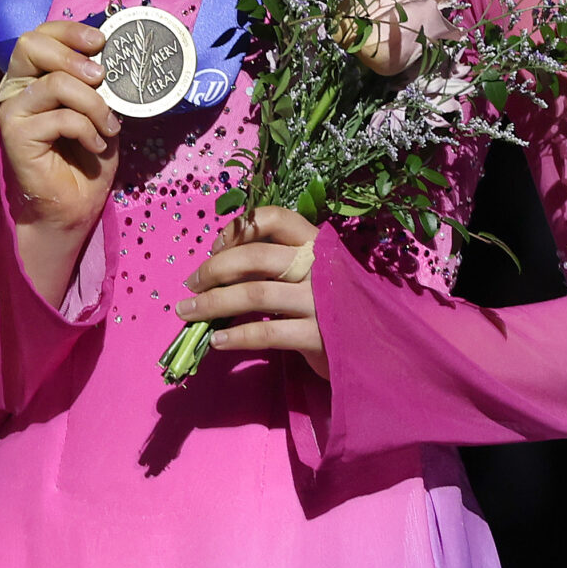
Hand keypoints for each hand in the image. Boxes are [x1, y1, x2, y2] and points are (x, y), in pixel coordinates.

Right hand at [0, 18, 118, 236]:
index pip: (41, 35)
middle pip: (31, 44)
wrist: (73, 205)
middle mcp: (16, 88)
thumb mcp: (98, 111)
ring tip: (109, 126)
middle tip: (101, 78)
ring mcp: (12, 110)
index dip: (70, 31)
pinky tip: (96, 146)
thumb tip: (111, 60)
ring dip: (93, 104)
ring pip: (55, 83)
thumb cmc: (85, 157)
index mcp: (33, 76)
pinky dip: (88, 130)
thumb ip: (96, 84)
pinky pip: (61, 118)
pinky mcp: (15, 134)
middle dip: (73, 56)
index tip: (101, 42)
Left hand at [175, 206, 329, 378]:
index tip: (216, 247)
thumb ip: (277, 262)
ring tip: (188, 312)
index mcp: (317, 245)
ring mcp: (321, 302)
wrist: (378, 349)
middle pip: (255, 258)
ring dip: (213, 304)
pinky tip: (217, 341)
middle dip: (214, 270)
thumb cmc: (334, 305)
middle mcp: (320, 268)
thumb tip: (218, 262)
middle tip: (191, 284)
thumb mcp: (313, 273)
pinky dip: (236, 337)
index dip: (239, 228)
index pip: (275, 218)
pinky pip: (267, 333)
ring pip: (254, 294)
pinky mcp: (319, 337)